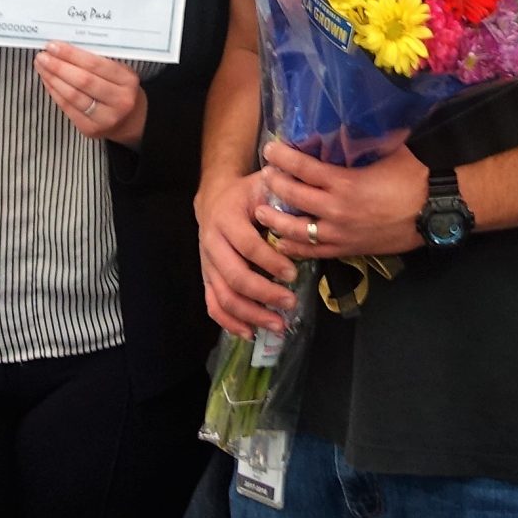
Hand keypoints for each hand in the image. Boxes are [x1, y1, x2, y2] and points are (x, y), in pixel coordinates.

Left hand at [34, 42, 146, 146]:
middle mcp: (119, 101)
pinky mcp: (90, 129)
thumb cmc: (121, 90)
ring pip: (73, 96)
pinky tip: (47, 81)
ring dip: (53, 79)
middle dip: (58, 67)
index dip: (72, 55)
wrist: (131, 121)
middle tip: (42, 56)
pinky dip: (54, 92)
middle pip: (83, 81)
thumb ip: (99, 62)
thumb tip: (65, 49)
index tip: (53, 46)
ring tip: (41, 67)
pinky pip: (67, 108)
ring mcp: (105, 118)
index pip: (96, 65)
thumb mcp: (120, 73)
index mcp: (128, 81)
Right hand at [196, 169, 299, 334]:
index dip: (270, 261)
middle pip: (234, 276)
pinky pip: (213, 305)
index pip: (248, 245)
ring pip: (223, 296)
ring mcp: (207, 264)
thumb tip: (310, 203)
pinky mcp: (207, 278)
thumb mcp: (264, 184)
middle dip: (263, 293)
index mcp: (227, 219)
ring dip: (250, 314)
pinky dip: (229, 323)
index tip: (293, 274)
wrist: (216, 198)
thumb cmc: (248, 193)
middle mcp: (212, 243)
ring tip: (277, 325)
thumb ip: (284, 193)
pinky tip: (250, 333)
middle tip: (290, 302)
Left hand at [252, 137, 427, 260]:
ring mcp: (341, 234)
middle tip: (264, 176)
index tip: (270, 149)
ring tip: (261, 212)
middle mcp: (336, 211)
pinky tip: (283, 244)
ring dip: (276, 221)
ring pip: (296, 231)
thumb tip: (349, 126)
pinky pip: (314, 252)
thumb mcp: (388, 151)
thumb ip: (363, 143)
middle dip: (274, 185)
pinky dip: (295, 248)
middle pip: (293, 198)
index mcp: (345, 183)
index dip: (282, 157)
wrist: (437, 210)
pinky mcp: (349, 250)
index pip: (302, 168)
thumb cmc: (416, 176)